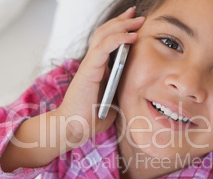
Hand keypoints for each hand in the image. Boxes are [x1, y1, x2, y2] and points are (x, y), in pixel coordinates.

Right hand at [57, 7, 144, 143]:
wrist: (74, 128)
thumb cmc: (91, 119)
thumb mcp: (113, 102)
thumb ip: (121, 92)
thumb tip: (138, 92)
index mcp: (98, 69)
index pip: (108, 42)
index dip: (120, 30)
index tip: (135, 24)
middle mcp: (93, 63)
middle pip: (105, 33)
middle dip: (122, 21)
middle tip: (136, 14)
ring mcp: (89, 65)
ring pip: (104, 35)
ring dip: (122, 25)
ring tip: (137, 19)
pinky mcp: (89, 70)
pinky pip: (104, 48)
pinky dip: (118, 39)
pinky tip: (132, 36)